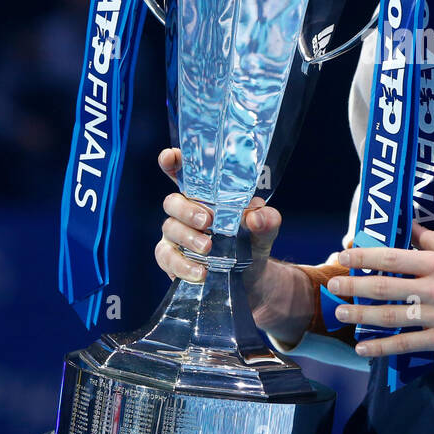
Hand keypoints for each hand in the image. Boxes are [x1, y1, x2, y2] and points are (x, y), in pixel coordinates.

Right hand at [153, 148, 313, 341]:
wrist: (252, 277)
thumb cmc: (253, 241)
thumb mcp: (266, 228)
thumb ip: (266, 219)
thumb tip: (254, 217)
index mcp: (206, 195)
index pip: (184, 173)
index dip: (174, 162)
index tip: (170, 156)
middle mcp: (186, 211)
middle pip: (172, 201)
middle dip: (187, 209)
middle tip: (207, 221)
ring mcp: (176, 235)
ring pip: (170, 229)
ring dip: (188, 238)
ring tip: (209, 248)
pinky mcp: (172, 260)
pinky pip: (167, 258)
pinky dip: (183, 265)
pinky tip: (201, 272)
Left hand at [328, 222, 433, 356]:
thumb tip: (410, 227)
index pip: (394, 257)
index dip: (365, 256)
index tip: (344, 254)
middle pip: (385, 287)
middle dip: (354, 286)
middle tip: (333, 286)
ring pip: (390, 316)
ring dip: (361, 316)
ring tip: (340, 313)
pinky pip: (406, 344)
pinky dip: (381, 348)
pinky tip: (363, 348)